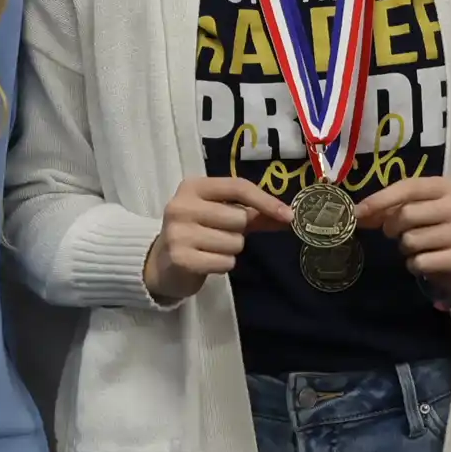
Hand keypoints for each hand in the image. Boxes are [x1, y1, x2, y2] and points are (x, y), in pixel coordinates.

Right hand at [144, 175, 290, 302]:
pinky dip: (223, 265)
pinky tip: (207, 262)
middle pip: (239, 217)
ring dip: (231, 250)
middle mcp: (182, 205)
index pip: (238, 186)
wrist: (162, 264)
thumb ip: (255, 214)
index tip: (288, 215)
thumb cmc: (198, 233)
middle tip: (220, 235)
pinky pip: (225, 262)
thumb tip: (288, 217)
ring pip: (235, 242)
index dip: (266, 201)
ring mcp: (178, 232)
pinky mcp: (181, 258)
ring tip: (211, 249)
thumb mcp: (222, 216)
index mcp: (193, 187)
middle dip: (239, 231)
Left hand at [357, 174, 450, 294]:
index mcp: (446, 187)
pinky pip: (420, 262)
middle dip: (392, 227)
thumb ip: (388, 208)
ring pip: (411, 240)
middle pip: (406, 214)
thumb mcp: (416, 209)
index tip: (358, 213)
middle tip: (396, 233)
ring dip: (405, 248)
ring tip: (416, 247)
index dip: (380, 199)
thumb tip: (359, 214)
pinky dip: (414, 265)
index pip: (409, 187)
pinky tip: (425, 261)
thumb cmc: (434, 226)